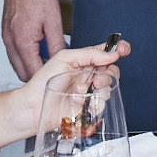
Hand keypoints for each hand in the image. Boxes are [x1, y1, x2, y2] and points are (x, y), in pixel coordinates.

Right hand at [1, 0, 66, 82]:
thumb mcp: (53, 21)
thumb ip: (57, 44)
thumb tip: (62, 59)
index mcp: (22, 42)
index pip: (33, 73)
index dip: (46, 80)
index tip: (57, 80)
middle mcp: (11, 42)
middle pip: (21, 72)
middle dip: (37, 77)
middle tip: (54, 74)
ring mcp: (6, 37)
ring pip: (16, 64)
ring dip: (30, 66)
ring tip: (47, 62)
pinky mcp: (6, 32)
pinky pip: (13, 52)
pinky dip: (24, 56)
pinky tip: (36, 50)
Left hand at [14, 39, 129, 134]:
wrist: (33, 107)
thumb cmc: (42, 81)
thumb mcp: (64, 59)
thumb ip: (89, 54)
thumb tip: (111, 53)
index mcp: (83, 61)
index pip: (105, 52)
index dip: (118, 49)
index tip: (124, 49)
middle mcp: (88, 75)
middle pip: (111, 70)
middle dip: (110, 72)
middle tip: (97, 78)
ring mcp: (89, 92)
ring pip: (109, 87)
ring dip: (104, 88)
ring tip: (92, 89)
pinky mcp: (88, 108)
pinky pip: (103, 104)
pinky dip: (99, 103)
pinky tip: (88, 104)